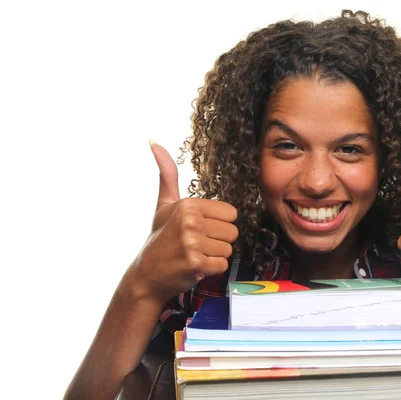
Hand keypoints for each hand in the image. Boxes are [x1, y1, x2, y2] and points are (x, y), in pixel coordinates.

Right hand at [126, 142, 237, 302]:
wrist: (146, 275)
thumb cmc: (159, 239)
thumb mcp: (163, 205)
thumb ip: (167, 175)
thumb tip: (154, 142)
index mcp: (188, 204)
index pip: (231, 213)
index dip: (218, 224)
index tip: (199, 230)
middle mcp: (190, 221)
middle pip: (233, 231)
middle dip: (218, 241)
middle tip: (197, 245)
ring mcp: (193, 243)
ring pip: (229, 249)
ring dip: (214, 256)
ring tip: (195, 255)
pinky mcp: (196, 263)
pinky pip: (223, 264)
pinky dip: (212, 269)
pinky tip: (195, 267)